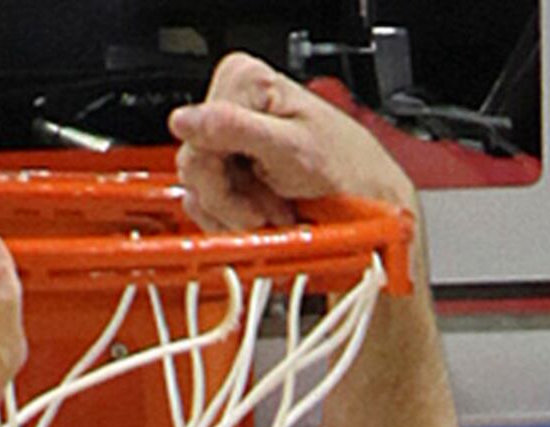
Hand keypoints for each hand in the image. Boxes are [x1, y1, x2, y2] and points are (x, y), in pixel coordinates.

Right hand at [174, 49, 418, 234]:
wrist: (365, 202)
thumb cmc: (344, 170)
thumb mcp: (290, 147)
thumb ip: (234, 129)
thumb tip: (185, 120)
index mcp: (242, 80)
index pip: (195, 142)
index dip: (222, 182)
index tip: (256, 201)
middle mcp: (230, 105)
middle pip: (195, 169)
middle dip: (234, 201)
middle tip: (271, 209)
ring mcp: (229, 140)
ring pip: (200, 192)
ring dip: (238, 215)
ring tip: (276, 211)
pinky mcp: (231, 170)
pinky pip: (209, 206)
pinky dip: (236, 222)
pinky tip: (265, 215)